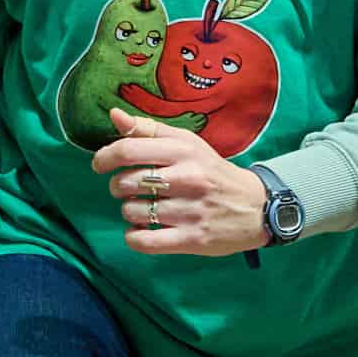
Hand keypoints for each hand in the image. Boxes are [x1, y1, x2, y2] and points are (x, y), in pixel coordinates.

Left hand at [92, 109, 269, 256]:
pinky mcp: (193, 239)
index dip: (104, 157)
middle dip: (117, 186)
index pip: (129, 150)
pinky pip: (145, 241)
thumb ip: (148, 129)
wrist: (257, 206)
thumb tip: (113, 115)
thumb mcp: (186, 143)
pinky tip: (139, 230)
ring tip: (142, 208)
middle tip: (127, 188)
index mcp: (183, 150)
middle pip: (126, 182)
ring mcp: (190, 210)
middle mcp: (188, 178)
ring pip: (133, 211)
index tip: (100, 165)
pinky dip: (134, 237)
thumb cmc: (212, 171)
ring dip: (128, 211)